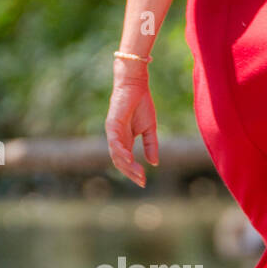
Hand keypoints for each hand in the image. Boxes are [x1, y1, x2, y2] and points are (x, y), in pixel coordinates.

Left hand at [105, 61, 158, 186]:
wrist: (136, 85)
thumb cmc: (142, 103)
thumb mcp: (150, 128)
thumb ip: (151, 145)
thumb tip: (154, 163)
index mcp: (125, 141)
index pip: (126, 162)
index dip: (134, 173)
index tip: (144, 182)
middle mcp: (117, 139)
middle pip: (120, 162)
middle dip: (131, 173)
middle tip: (142, 181)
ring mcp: (113, 132)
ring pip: (116, 155)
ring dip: (127, 166)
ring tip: (138, 173)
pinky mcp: (112, 124)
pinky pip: (115, 142)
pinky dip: (121, 152)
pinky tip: (129, 159)